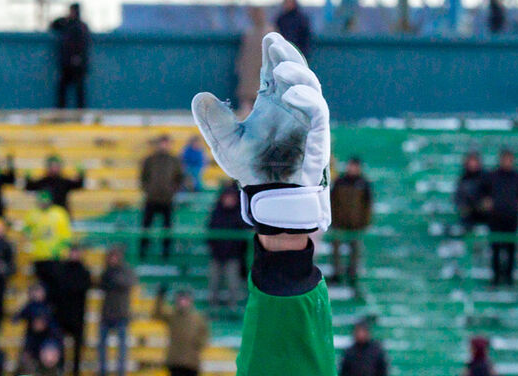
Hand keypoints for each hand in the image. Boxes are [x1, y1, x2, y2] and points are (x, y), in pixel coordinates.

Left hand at [191, 32, 329, 233]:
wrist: (270, 197)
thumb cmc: (252, 168)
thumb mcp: (226, 144)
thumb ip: (214, 122)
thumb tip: (199, 96)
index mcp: (273, 103)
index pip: (274, 71)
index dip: (274, 53)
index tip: (268, 38)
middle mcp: (292, 105)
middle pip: (295, 71)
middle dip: (288, 55)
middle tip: (275, 43)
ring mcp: (306, 118)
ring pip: (310, 86)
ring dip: (298, 74)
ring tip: (280, 69)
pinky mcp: (317, 134)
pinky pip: (318, 111)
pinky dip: (307, 99)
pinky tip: (290, 94)